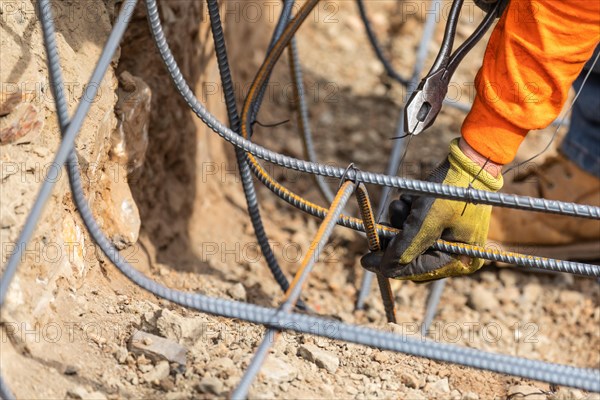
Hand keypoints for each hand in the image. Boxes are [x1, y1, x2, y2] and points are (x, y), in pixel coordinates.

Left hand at [365, 138, 502, 281]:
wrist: (471, 159)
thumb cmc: (452, 189)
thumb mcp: (426, 220)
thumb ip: (405, 247)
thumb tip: (385, 269)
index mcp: (460, 260)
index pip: (416, 271)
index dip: (389, 266)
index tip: (365, 260)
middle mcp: (457, 254)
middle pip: (413, 258)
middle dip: (396, 239)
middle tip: (381, 226)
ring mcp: (450, 238)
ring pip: (411, 240)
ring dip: (400, 222)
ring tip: (404, 205)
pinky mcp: (441, 222)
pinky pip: (416, 225)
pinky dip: (409, 213)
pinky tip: (413, 199)